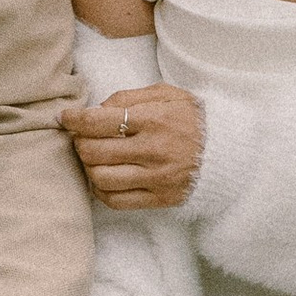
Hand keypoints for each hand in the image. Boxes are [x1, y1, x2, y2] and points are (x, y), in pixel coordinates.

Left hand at [60, 82, 204, 210]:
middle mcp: (154, 150)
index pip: (98, 122)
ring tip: (94, 158)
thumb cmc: (194, 119)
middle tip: (82, 137)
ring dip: (89, 167)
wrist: (230, 152)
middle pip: (94, 152)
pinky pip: (116, 201)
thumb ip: (129, 97)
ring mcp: (157, 178)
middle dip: (80, 143)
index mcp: (154, 120)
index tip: (65, 118)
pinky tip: (104, 178)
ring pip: (101, 178)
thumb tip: (96, 109)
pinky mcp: (160, 199)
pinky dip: (101, 190)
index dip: (74, 120)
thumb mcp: (167, 94)